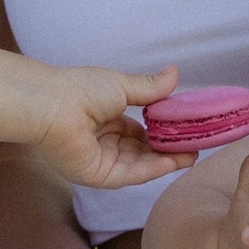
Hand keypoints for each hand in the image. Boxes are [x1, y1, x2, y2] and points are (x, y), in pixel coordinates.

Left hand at [31, 68, 184, 195]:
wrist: (53, 104)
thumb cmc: (81, 90)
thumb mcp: (123, 86)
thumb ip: (150, 88)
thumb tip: (175, 73)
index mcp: (107, 120)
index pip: (140, 133)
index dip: (163, 133)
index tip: (186, 131)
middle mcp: (104, 143)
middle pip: (142, 152)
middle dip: (169, 150)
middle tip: (195, 146)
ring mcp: (101, 160)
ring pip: (139, 165)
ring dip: (165, 161)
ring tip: (191, 155)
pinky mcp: (97, 175)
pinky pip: (129, 175)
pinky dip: (151, 170)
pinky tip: (172, 162)